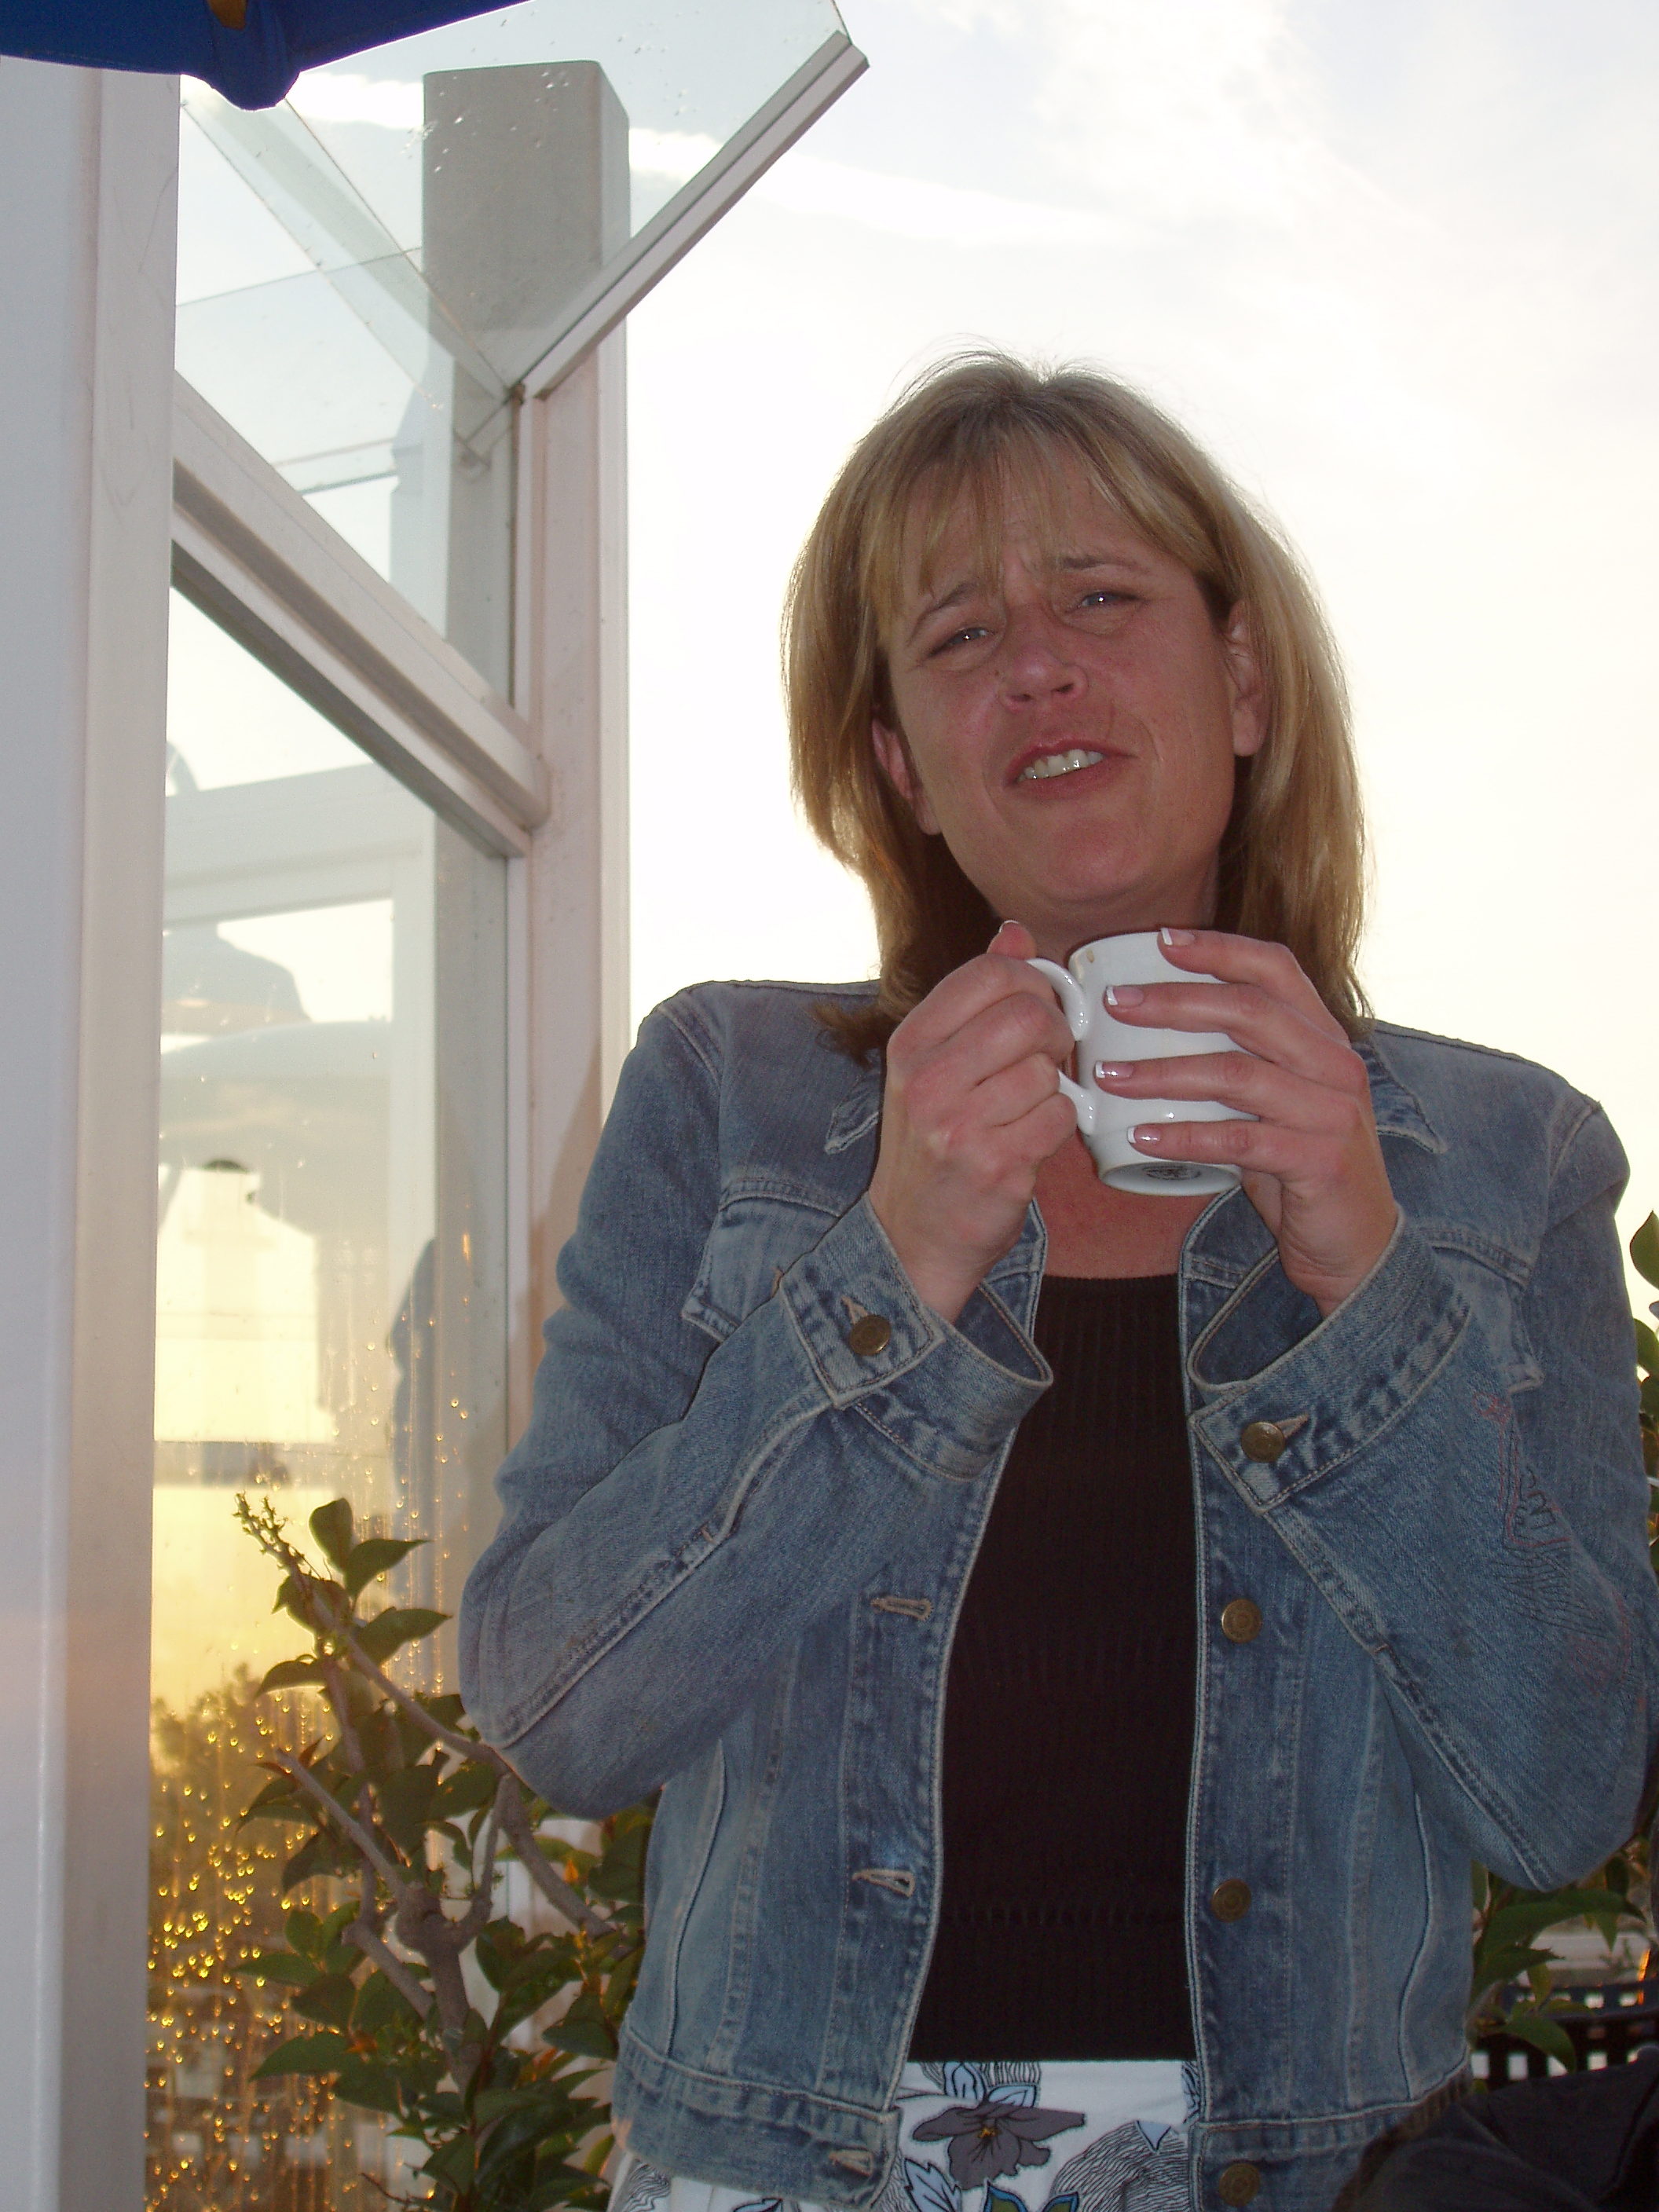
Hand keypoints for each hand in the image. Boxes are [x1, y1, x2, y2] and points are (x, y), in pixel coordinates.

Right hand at [868, 923, 1078, 1322]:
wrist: (914, 1236)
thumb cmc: (935, 1142)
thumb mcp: (934, 1063)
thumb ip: (975, 995)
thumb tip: (1015, 932)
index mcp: (911, 1043)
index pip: (989, 974)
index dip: (1034, 983)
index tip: (1041, 1008)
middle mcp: (926, 1080)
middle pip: (1027, 1016)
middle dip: (1056, 1033)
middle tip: (1051, 1058)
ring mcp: (958, 1126)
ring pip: (1047, 1070)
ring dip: (1055, 1088)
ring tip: (1031, 1106)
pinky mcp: (995, 1167)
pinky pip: (1060, 1117)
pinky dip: (1060, 1126)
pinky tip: (1035, 1138)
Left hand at [1091, 929, 1397, 1315]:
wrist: (1356, 1240)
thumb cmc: (1300, 1161)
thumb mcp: (1276, 1099)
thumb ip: (1236, 1061)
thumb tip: (1146, 1032)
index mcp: (1325, 1037)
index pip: (1276, 968)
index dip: (1220, 949)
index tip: (1162, 939)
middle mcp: (1335, 1064)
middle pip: (1250, 1011)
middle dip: (1175, 1002)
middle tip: (1115, 1004)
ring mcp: (1331, 1112)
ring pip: (1237, 1074)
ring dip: (1163, 1072)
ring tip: (1109, 1074)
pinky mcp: (1319, 1161)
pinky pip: (1238, 1141)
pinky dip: (1183, 1137)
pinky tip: (1139, 1136)